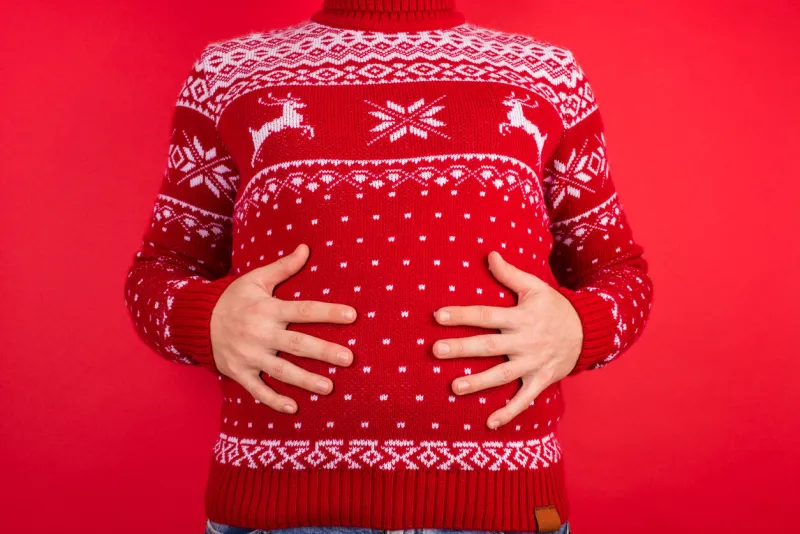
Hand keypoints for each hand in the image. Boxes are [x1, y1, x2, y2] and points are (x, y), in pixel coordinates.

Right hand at [210, 243, 356, 413]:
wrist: (197, 321)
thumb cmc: (233, 299)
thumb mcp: (256, 279)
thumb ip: (283, 267)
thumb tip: (306, 248)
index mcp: (268, 309)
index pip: (303, 310)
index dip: (328, 312)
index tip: (352, 315)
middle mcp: (260, 333)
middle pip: (297, 344)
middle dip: (324, 352)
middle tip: (349, 359)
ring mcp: (249, 356)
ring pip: (281, 370)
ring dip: (305, 380)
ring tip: (329, 387)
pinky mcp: (240, 372)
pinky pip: (258, 390)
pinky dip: (274, 400)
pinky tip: (294, 408)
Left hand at [432, 250, 582, 428]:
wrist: (590, 331)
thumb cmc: (555, 307)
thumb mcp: (536, 287)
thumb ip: (510, 274)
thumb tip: (489, 254)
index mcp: (520, 317)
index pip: (486, 315)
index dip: (462, 315)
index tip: (438, 315)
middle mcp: (525, 341)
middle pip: (489, 346)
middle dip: (462, 348)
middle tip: (435, 350)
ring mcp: (533, 363)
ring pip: (502, 375)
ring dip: (478, 382)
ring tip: (454, 387)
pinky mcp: (541, 380)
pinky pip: (524, 399)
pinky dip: (509, 412)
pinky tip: (489, 423)